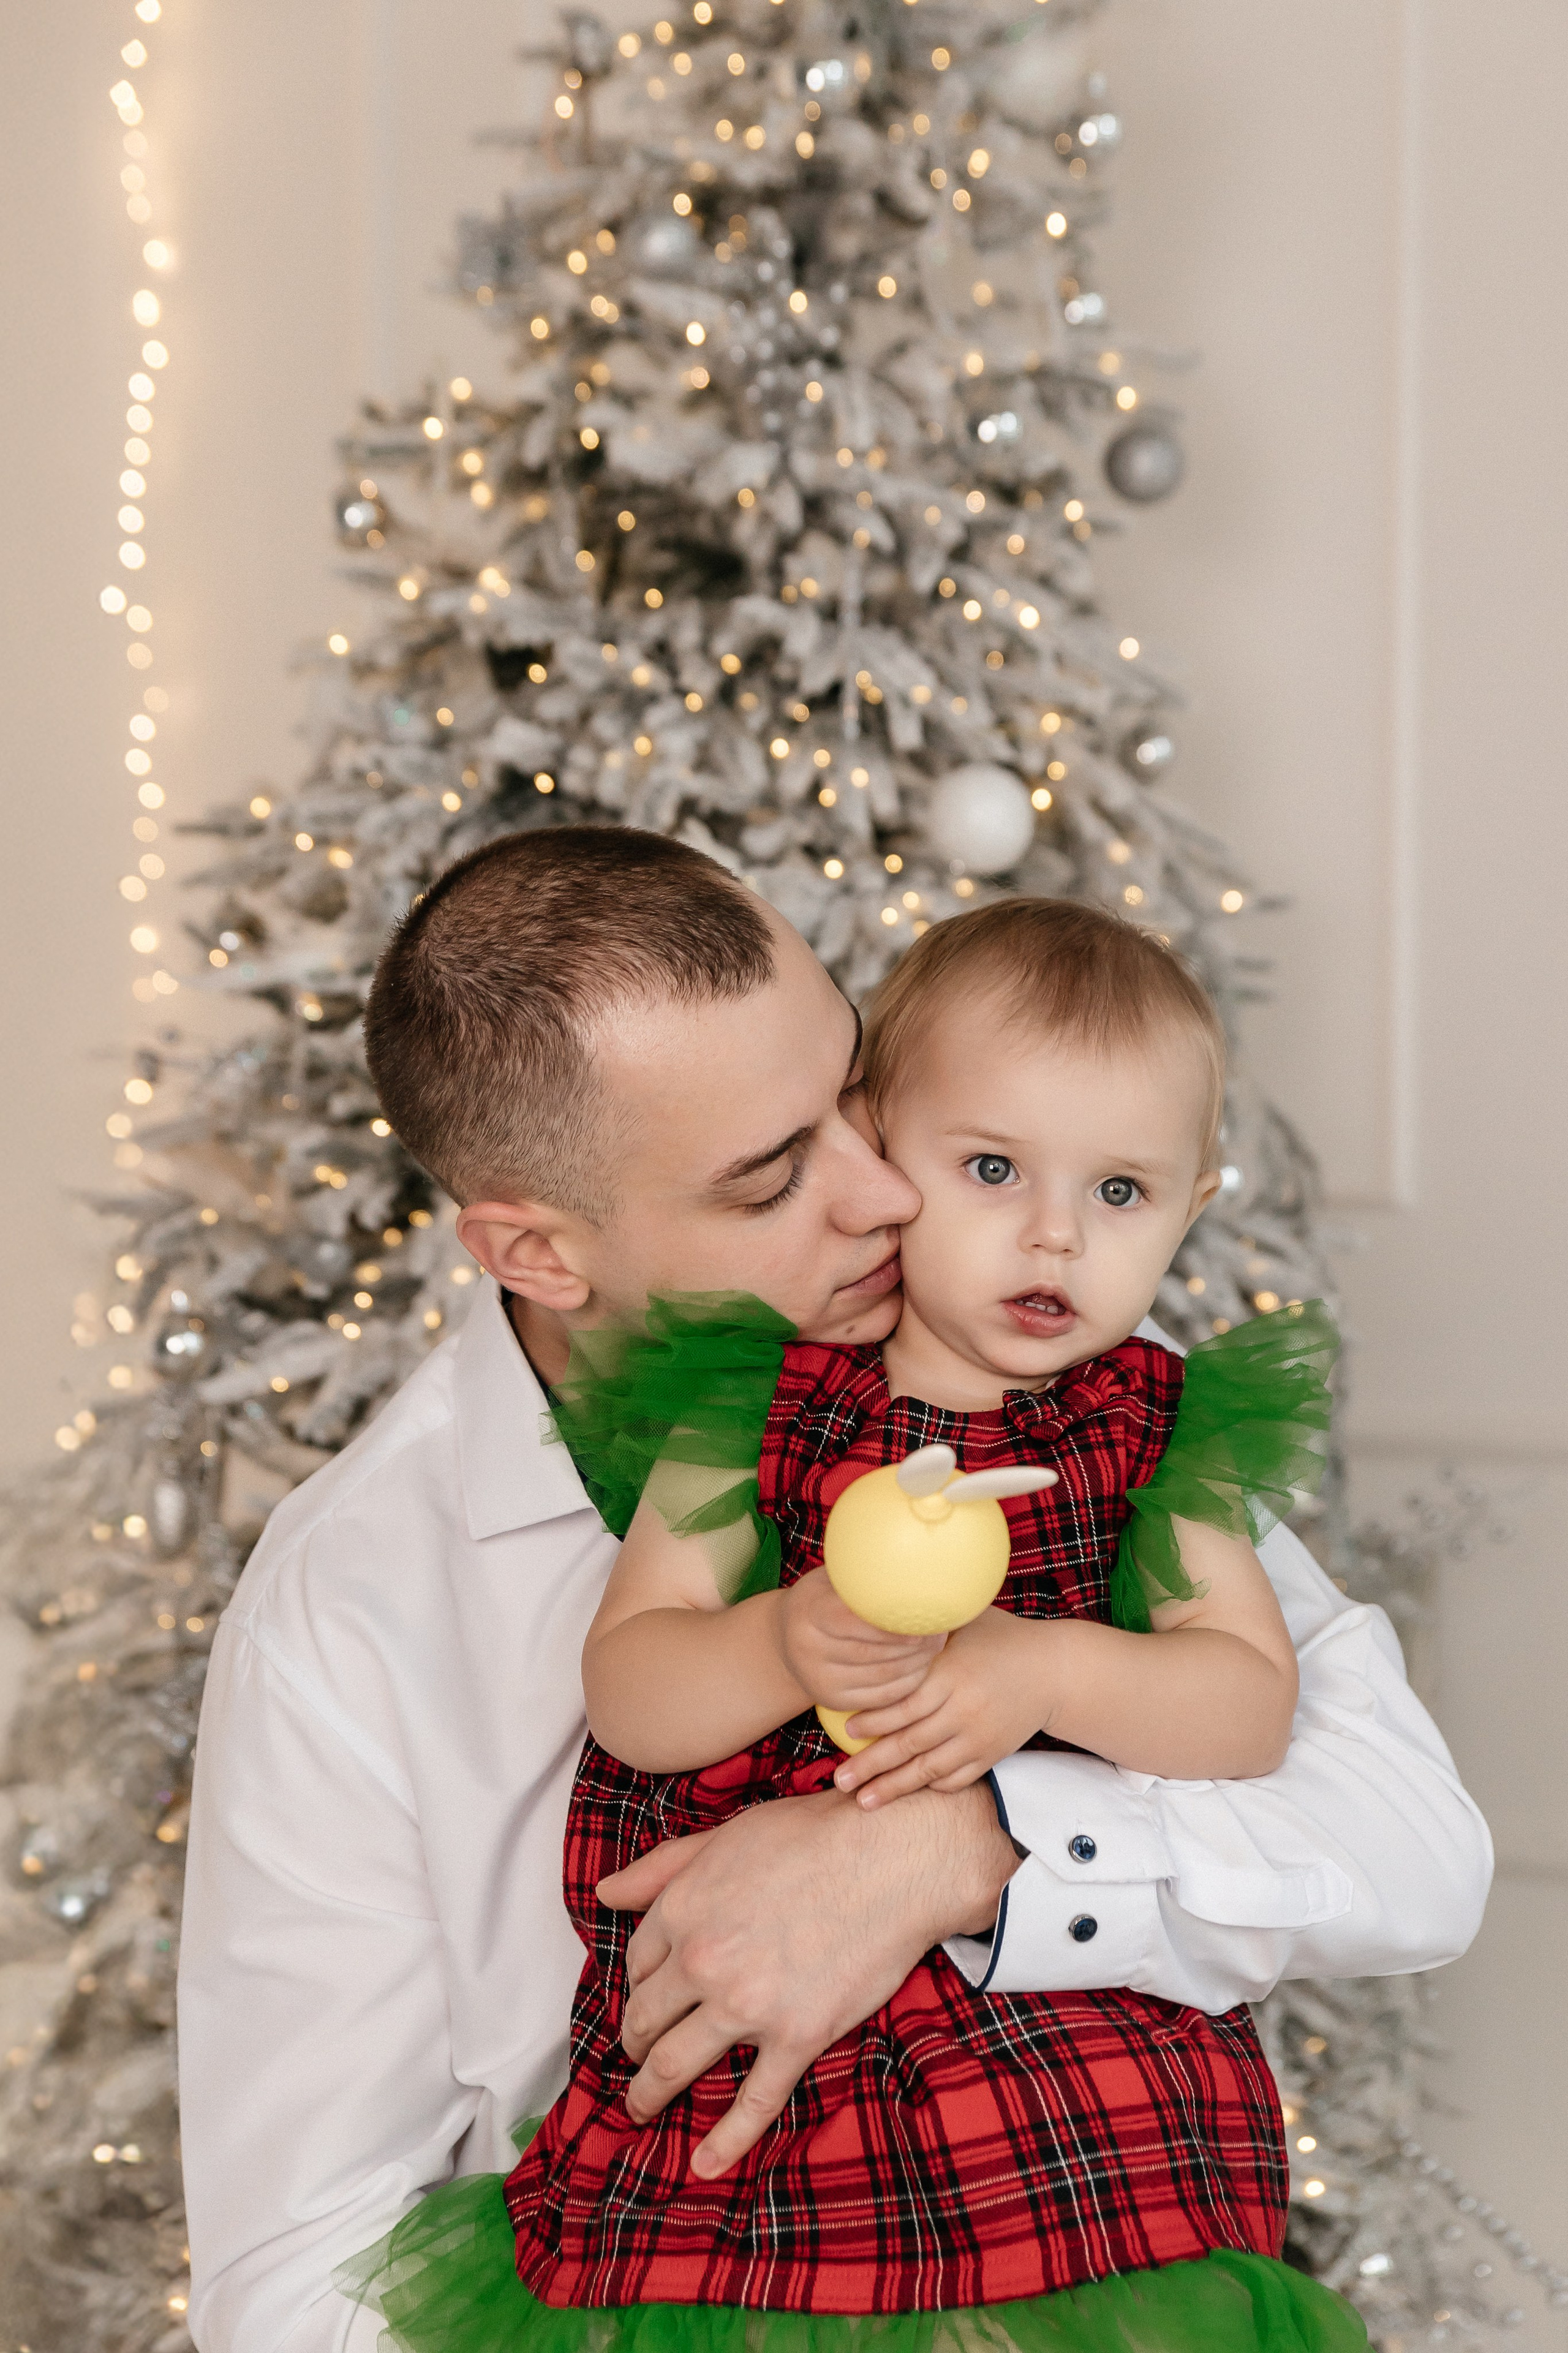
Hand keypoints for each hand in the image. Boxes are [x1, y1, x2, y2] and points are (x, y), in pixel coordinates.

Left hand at [596, 1781, 1018, 2177]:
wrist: (892, 1857)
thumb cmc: (814, 1835)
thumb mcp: (726, 1837)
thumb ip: (661, 1868)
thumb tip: (604, 1893)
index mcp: (682, 1910)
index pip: (637, 1961)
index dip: (639, 1982)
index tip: (647, 1993)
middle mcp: (703, 1963)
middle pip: (646, 2019)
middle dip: (635, 2041)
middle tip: (637, 2053)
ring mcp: (747, 2007)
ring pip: (677, 2066)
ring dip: (649, 2093)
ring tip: (640, 2106)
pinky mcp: (795, 2039)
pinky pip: (753, 2104)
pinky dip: (724, 2142)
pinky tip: (702, 2166)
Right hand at [777, 1563, 943, 1711]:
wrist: (787, 1640)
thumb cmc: (822, 1600)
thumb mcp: (829, 1581)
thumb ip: (860, 1577)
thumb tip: (909, 1560)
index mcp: (808, 1613)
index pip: (852, 1622)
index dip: (889, 1627)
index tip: (922, 1621)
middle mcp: (808, 1649)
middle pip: (871, 1653)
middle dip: (913, 1646)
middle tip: (941, 1633)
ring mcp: (820, 1679)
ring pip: (880, 1677)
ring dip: (916, 1664)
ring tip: (937, 1647)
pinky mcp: (834, 1700)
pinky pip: (880, 1697)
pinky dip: (907, 1683)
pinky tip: (922, 1667)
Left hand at [831, 1607, 1059, 1807]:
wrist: (1054, 1671)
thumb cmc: (1000, 1638)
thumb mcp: (964, 1623)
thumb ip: (926, 1628)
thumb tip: (880, 1612)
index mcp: (951, 1675)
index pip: (904, 1705)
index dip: (873, 1721)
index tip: (846, 1731)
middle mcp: (963, 1710)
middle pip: (909, 1744)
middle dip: (871, 1765)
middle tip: (841, 1780)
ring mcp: (978, 1737)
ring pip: (929, 1770)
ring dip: (893, 1788)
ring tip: (863, 1801)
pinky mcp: (991, 1754)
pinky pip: (956, 1779)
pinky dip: (931, 1787)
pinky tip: (906, 1793)